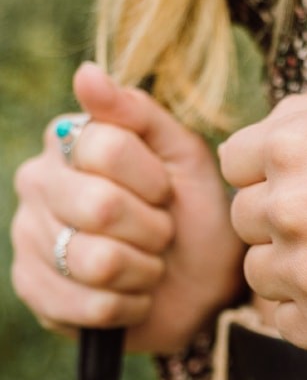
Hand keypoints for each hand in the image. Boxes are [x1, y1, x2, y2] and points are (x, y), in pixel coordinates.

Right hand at [11, 63, 244, 352]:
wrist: (206, 283)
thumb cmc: (193, 211)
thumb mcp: (183, 156)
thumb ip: (138, 112)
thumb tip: (85, 73)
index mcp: (69, 140)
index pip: (105, 148)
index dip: (152, 180)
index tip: (166, 191)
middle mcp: (37, 183)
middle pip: (99, 206)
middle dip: (151, 228)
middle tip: (160, 233)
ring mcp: (28, 238)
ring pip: (95, 260)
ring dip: (142, 269)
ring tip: (147, 264)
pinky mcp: (34, 292)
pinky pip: (89, 306)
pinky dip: (129, 305)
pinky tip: (133, 295)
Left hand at [219, 86, 306, 356]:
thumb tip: (262, 149)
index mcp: (299, 142)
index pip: (236, 164)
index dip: (271, 176)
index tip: (304, 189)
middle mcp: (294, 205)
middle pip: (245, 222)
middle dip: (285, 224)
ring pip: (262, 277)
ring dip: (297, 273)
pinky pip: (286, 325)